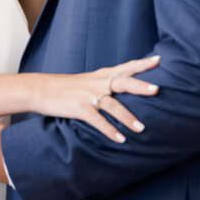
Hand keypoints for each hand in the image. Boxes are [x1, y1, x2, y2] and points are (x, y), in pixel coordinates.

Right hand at [33, 55, 159, 142]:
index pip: (125, 67)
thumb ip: (106, 83)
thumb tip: (125, 89)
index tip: (159, 59)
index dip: (142, 64)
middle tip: (157, 89)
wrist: (40, 89)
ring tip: (141, 129)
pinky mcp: (79, 108)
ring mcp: (88, 96)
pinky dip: (109, 131)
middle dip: (140, 86)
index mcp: (101, 76)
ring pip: (112, 105)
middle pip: (123, 82)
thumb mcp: (88, 81)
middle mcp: (97, 83)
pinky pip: (97, 121)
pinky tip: (119, 140)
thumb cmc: (67, 87)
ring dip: (127, 117)